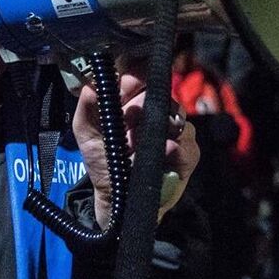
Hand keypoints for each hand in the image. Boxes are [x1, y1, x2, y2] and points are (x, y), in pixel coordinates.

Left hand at [74, 70, 200, 229]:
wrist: (117, 200)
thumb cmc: (103, 163)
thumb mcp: (87, 134)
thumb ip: (88, 107)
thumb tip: (93, 84)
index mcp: (133, 103)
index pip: (141, 78)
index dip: (136, 79)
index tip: (126, 85)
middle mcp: (157, 113)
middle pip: (162, 94)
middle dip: (145, 104)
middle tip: (130, 118)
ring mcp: (175, 133)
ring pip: (179, 117)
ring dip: (161, 126)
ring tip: (142, 143)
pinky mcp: (188, 154)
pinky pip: (191, 145)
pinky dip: (178, 148)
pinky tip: (165, 152)